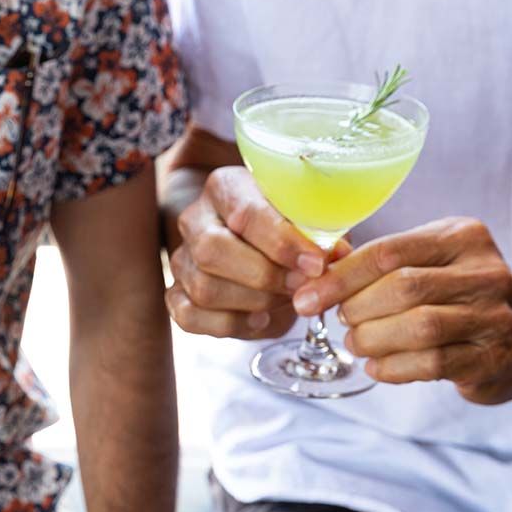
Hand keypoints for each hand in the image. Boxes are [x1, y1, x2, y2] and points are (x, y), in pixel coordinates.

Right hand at [166, 166, 341, 338]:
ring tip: (284, 300)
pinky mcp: (176, 293)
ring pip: (204, 287)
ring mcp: (182, 258)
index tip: (316, 264)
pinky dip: (229, 324)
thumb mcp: (306, 220)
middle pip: (213, 250)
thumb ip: (319, 234)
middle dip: (264, 276)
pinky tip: (258, 318)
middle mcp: (195, 219)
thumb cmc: (288, 229)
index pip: (244, 212)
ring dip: (253, 302)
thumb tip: (335, 255)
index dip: (281, 242)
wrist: (264, 250)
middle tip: (301, 286)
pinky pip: (190, 317)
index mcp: (225, 187)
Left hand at [291, 217, 511, 404]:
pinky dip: (394, 367)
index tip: (306, 296)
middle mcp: (484, 271)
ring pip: (418, 326)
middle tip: (339, 320)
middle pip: (401, 287)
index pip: (388, 251)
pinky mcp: (493, 358)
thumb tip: (316, 278)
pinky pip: (432, 363)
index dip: (339, 276)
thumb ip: (385, 264)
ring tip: (356, 344)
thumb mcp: (435, 261)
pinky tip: (377, 367)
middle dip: (356, 308)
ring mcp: (493, 316)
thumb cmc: (462, 295)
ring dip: (372, 339)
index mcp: (462, 236)